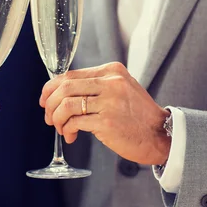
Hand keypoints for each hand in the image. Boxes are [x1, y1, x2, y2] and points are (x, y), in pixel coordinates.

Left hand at [39, 62, 170, 164]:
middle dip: (50, 104)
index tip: (45, 100)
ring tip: (61, 129)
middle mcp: (111, 82)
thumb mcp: (121, 89)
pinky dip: (67, 130)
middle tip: (49, 118)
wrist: (161, 135)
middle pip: (65, 87)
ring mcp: (110, 101)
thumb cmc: (137, 115)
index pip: (71, 74)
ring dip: (57, 119)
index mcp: (112, 71)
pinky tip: (71, 136)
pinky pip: (75, 122)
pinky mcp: (107, 122)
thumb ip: (96, 86)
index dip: (51, 88)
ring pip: (66, 105)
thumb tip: (61, 93)